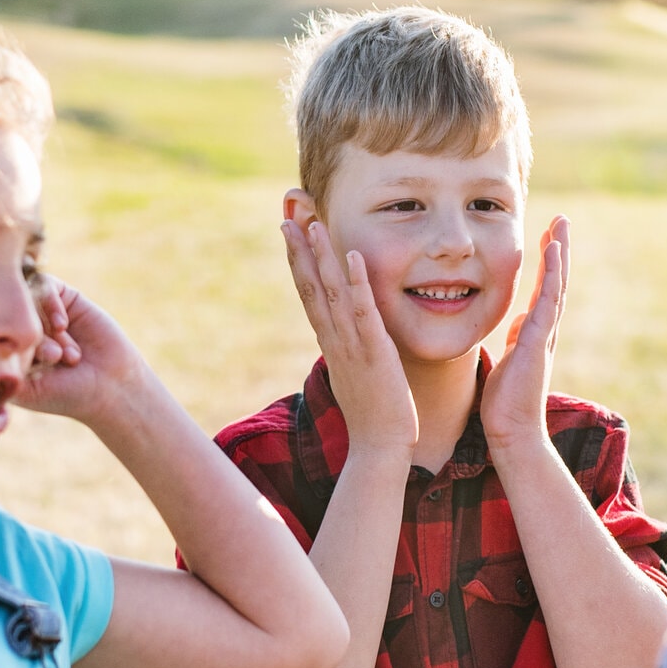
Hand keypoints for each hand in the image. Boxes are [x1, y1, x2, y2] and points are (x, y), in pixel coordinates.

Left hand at [11, 276, 148, 430]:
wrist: (111, 386)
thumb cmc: (67, 394)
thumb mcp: (25, 390)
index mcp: (11, 351)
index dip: (8, 347)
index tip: (33, 369)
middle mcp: (26, 330)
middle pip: (7, 316)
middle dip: (31, 338)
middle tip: (54, 358)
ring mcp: (45, 313)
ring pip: (26, 302)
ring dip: (44, 327)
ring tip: (64, 352)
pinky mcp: (66, 298)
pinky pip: (45, 285)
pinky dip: (50, 303)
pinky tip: (63, 325)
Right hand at [284, 219, 416, 454]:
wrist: (380, 448)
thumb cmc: (373, 415)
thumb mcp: (355, 374)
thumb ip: (349, 351)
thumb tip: (344, 338)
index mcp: (331, 343)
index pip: (309, 296)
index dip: (299, 264)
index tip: (291, 236)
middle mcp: (334, 340)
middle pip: (309, 289)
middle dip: (298, 253)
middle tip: (286, 219)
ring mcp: (352, 345)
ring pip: (331, 293)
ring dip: (320, 258)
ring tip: (311, 225)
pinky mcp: (375, 352)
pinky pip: (364, 312)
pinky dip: (358, 283)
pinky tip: (353, 256)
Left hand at [481, 217, 567, 449]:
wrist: (512, 431)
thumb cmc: (506, 402)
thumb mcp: (507, 360)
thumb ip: (515, 339)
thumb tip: (518, 320)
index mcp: (536, 333)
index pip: (545, 290)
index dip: (547, 264)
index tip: (547, 238)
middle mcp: (545, 330)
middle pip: (556, 281)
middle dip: (558, 250)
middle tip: (561, 220)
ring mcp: (545, 334)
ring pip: (556, 285)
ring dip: (559, 253)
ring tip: (560, 224)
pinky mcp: (539, 340)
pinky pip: (548, 300)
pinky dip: (553, 273)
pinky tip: (552, 250)